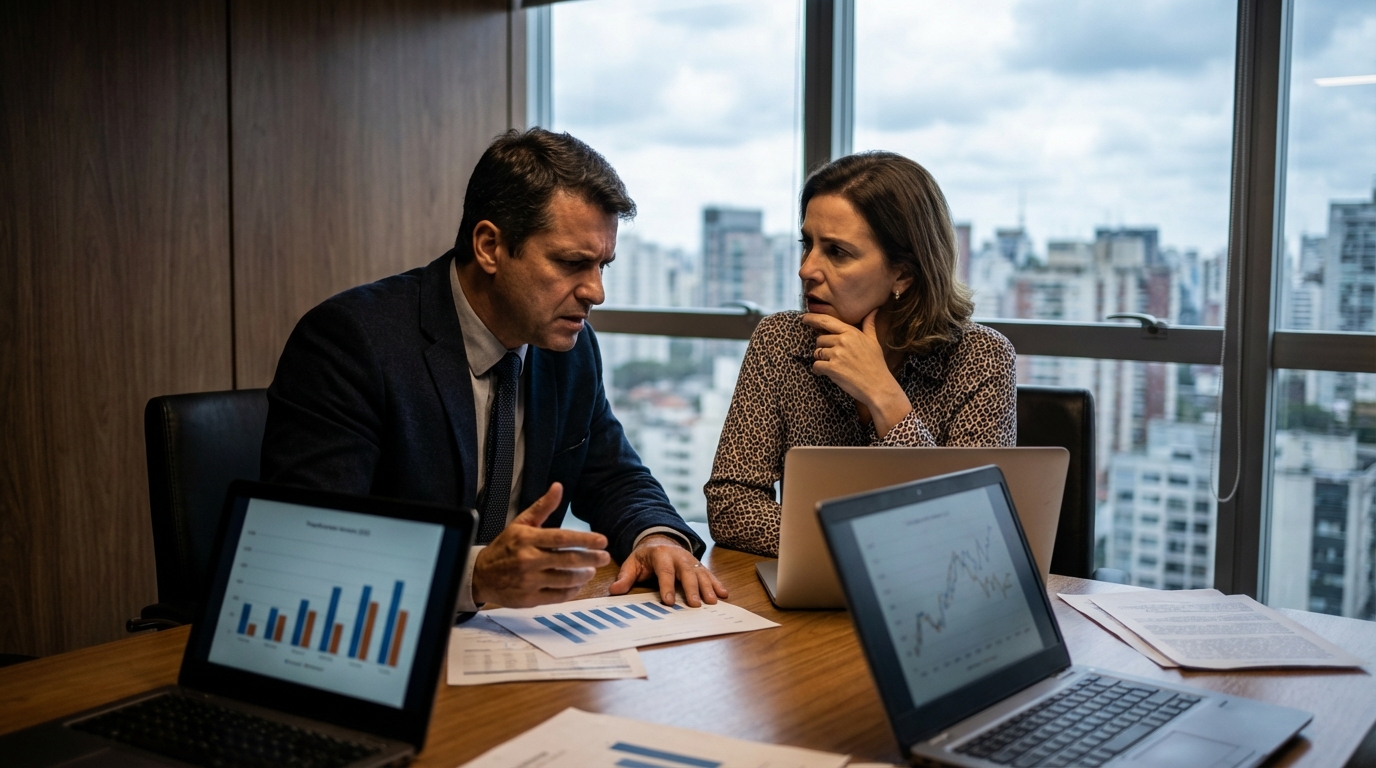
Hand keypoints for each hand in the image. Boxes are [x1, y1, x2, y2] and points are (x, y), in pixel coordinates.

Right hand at [472, 483, 610, 607]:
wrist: (481, 575)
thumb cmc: (505, 547)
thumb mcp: (521, 524)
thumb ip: (543, 507)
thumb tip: (558, 487)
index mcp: (527, 539)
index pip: (561, 538)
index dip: (585, 539)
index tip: (603, 540)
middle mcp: (527, 560)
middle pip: (567, 560)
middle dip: (591, 558)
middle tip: (605, 557)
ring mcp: (528, 581)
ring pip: (565, 580)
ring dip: (584, 575)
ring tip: (592, 570)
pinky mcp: (529, 599)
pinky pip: (557, 596)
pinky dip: (572, 591)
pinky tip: (578, 584)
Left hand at [609, 534, 727, 606]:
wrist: (660, 540)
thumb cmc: (645, 557)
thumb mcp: (632, 563)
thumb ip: (625, 577)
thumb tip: (614, 591)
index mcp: (661, 555)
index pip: (665, 571)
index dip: (667, 586)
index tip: (668, 601)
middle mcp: (679, 556)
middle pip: (687, 573)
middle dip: (692, 589)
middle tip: (695, 604)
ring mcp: (690, 561)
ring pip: (701, 574)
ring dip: (708, 587)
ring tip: (713, 601)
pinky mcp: (698, 566)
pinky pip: (709, 574)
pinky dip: (717, 584)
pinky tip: (724, 594)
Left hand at [801, 309, 911, 436]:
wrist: (878, 386)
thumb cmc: (876, 364)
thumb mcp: (874, 341)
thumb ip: (869, 325)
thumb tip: (873, 311)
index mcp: (851, 332)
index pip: (826, 321)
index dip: (812, 319)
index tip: (804, 318)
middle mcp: (842, 341)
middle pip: (820, 339)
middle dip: (822, 347)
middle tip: (833, 356)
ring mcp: (837, 354)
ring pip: (817, 352)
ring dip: (821, 359)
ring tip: (833, 365)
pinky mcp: (832, 368)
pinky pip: (816, 365)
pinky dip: (818, 370)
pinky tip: (825, 373)